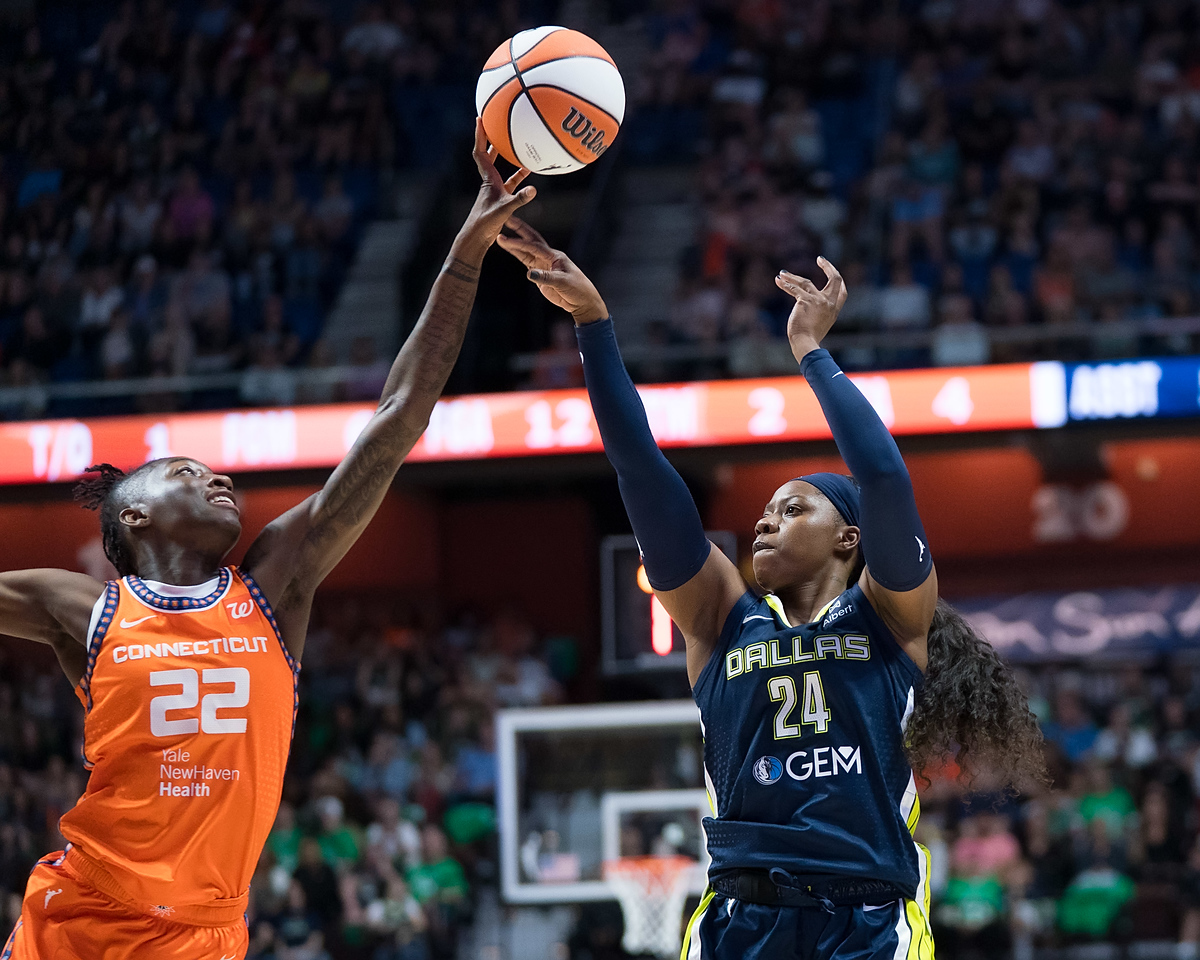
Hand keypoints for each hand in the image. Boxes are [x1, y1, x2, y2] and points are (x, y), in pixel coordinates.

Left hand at [460, 118, 535, 258]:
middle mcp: (490, 182)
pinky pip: (510, 183)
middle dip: (492, 140)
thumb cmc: (485, 223)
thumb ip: (519, 199)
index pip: (481, 152)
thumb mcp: (505, 209)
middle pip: (489, 155)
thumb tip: (534, 189)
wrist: (476, 238)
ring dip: (507, 157)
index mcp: (488, 180)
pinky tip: (528, 172)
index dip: (480, 136)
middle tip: (495, 125)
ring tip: (516, 145)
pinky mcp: (500, 199)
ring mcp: (495, 190)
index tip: (480, 119)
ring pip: (500, 169)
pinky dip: (518, 176)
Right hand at [495, 217, 608, 323]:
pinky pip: (526, 261)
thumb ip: (547, 277)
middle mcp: (548, 257)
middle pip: (531, 240)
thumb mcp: (563, 283)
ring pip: (526, 251)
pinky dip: (517, 254)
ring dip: (514, 243)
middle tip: (506, 218)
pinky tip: (509, 248)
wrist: (582, 301)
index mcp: (555, 256)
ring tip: (500, 236)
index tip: (506, 240)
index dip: (520, 243)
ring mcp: (544, 265)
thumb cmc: (577, 289)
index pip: (534, 247)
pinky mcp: (540, 274)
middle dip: (519, 230)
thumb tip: (530, 273)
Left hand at [775, 256, 846, 360]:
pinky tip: (778, 281)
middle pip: (834, 279)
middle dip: (828, 267)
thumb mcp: (820, 324)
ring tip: (782, 273)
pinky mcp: (806, 301)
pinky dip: (785, 285)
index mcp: (834, 310)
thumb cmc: (809, 338)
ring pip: (806, 282)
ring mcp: (818, 301)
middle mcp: (829, 303)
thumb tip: (808, 303)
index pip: (842, 290)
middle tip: (820, 259)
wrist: (805, 343)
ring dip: (793, 277)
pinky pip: (794, 289)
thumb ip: (820, 312)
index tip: (830, 270)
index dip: (837, 279)